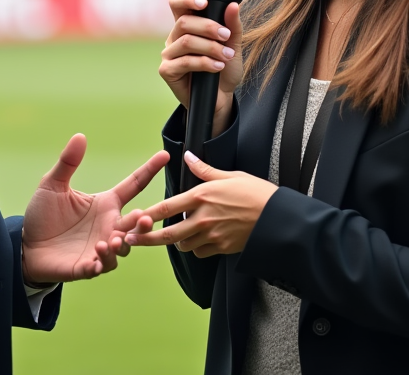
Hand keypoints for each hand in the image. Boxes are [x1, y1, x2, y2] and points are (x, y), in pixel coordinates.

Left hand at [22, 133, 169, 283]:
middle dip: (143, 222)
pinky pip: (101, 266)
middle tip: (143, 218)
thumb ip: (68, 163)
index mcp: (105, 204)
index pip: (133, 186)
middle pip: (135, 224)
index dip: (149, 171)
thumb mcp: (53, 185)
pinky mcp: (87, 266)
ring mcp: (100, 248)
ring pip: (122, 248)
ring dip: (121, 245)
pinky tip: (97, 254)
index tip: (165, 155)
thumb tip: (80, 136)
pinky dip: (102, 262)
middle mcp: (108, 226)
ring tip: (111, 240)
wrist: (25, 246)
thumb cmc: (43, 215)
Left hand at [123, 151, 276, 257]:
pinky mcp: (222, 248)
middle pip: (168, 234)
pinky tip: (199, 240)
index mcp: (202, 197)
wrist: (278, 217)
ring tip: (175, 235)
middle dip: (146, 239)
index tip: (132, 219)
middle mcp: (203, 218)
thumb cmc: (256, 192)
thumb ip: (204, 170)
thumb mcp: (230, 176)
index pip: (166, 208)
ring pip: (183, 245)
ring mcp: (212, 236)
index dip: (147, 215)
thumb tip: (187, 156)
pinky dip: (196, 248)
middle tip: (130, 241)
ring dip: (176, 241)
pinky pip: (200, 252)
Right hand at [159, 0, 243, 136]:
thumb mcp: (233, 45)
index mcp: (186, 26)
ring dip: (210, 47)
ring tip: (226, 56)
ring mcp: (169, 54)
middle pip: (184, 22)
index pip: (177, 4)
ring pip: (186, 41)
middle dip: (209, 27)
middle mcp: (174, 38)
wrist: (222, 97)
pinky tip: (217, 66)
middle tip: (226, 37)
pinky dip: (205, 63)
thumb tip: (233, 5)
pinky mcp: (167, 71)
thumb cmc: (224, 69)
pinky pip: (185, 62)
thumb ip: (232, 26)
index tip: (204, 3)